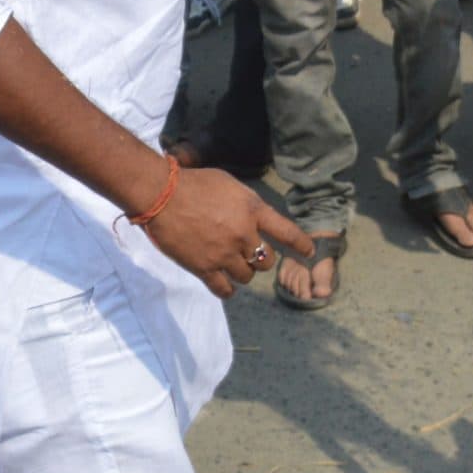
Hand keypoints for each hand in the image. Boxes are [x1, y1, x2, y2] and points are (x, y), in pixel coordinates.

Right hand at [143, 164, 314, 299]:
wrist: (162, 195)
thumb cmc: (194, 182)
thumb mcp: (229, 184)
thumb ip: (245, 204)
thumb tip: (252, 216)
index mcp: (252, 210)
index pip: (286, 231)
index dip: (300, 244)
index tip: (310, 252)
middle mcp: (244, 234)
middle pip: (266, 259)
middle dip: (261, 258)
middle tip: (250, 253)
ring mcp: (225, 254)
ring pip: (247, 276)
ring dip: (244, 272)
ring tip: (233, 264)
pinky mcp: (205, 268)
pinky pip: (224, 289)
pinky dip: (227, 289)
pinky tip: (225, 284)